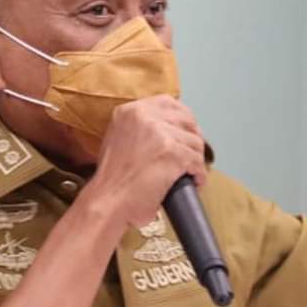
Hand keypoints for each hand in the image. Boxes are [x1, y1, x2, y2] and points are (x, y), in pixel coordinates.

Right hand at [85, 95, 206, 227]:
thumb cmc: (112, 181)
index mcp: (129, 111)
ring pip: (194, 142)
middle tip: (192, 156)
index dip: (183, 120)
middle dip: (193, 139)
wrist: (107, 202)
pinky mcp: (172, 152)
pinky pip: (197, 160)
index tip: (187, 133)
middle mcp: (144, 116)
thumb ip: (138, 129)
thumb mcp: (117, 139)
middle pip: (186, 120)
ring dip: (196, 159)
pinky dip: (199, 173)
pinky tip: (195, 181)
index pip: (168, 104)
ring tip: (191, 173)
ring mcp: (159, 133)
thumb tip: (167, 131)